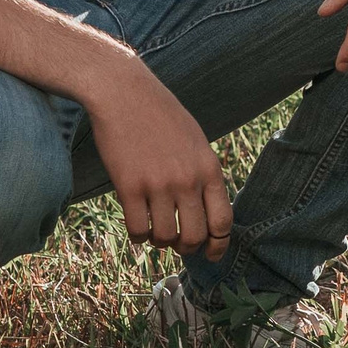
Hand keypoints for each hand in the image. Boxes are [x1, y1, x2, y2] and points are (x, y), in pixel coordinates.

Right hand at [83, 64, 233, 260]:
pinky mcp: (129, 187)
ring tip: (154, 228)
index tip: (211, 254)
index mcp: (209, 168)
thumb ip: (203, 175)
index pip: (223, 221)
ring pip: (164, 238)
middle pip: (195, 236)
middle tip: (177, 243)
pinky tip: (137, 223)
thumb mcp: (196, 141)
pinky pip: (137, 230)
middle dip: (187, 247)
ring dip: (159, 241)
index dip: (218, 245)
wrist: (124, 93)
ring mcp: (158, 184)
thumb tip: (206, 213)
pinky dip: (138, 235)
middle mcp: (188, 179)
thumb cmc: (161, 115)